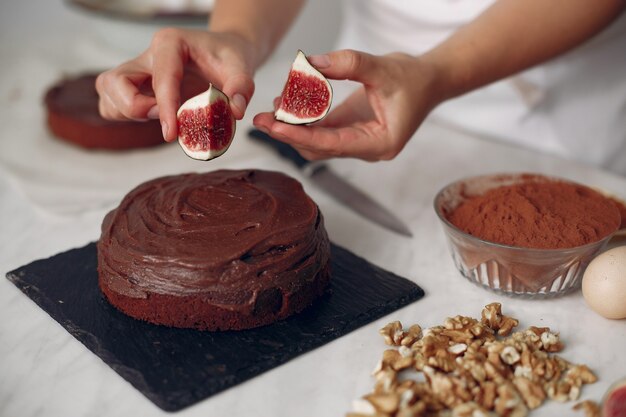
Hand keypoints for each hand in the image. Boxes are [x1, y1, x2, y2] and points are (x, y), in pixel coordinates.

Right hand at [96, 28, 257, 140]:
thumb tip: (235, 112)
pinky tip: (155, 118)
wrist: (223, 53)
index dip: (165, 109)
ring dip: (126, 112)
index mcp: (170, 43)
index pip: (161, 78)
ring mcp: (137, 70)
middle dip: (134, 107)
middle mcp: (147, 55)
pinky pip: (112, 103)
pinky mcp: (134, 86)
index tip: (172, 134)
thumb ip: (242, 87)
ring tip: (161, 117)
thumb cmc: (229, 57)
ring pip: (107, 91)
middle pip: (114, 82)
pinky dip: (125, 116)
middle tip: (166, 119)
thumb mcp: (242, 67)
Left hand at [253, 49, 441, 160]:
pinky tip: (287, 105)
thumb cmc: (414, 79)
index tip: (274, 126)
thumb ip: (347, 64)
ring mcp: (358, 142)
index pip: (332, 145)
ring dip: (294, 128)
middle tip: (261, 118)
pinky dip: (305, 120)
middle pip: (320, 149)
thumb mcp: (382, 67)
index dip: (301, 136)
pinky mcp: (352, 132)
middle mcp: (367, 149)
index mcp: (380, 144)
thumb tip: (310, 64)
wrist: (431, 80)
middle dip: (289, 134)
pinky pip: (323, 131)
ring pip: (318, 143)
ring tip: (271, 109)